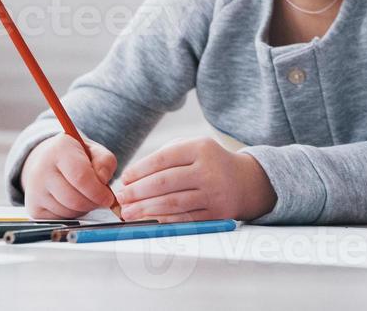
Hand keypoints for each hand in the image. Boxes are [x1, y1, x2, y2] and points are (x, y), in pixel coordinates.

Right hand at [20, 133, 118, 219]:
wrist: (48, 161)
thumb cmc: (77, 156)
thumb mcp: (95, 151)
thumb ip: (105, 162)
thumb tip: (102, 181)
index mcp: (59, 150)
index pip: (81, 177)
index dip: (98, 191)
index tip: (109, 198)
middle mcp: (41, 170)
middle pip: (74, 199)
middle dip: (93, 203)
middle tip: (101, 200)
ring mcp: (34, 191)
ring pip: (67, 212)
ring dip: (84, 209)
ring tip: (86, 197)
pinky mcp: (33, 208)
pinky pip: (59, 219)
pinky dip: (72, 216)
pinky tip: (73, 202)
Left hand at [117, 136, 277, 222]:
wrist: (245, 182)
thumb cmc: (210, 163)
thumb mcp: (194, 147)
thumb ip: (167, 155)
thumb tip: (133, 177)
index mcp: (201, 148)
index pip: (163, 158)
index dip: (140, 170)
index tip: (125, 178)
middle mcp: (209, 170)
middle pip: (165, 182)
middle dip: (137, 192)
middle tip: (121, 197)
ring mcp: (214, 193)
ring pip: (172, 203)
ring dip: (145, 209)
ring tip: (128, 211)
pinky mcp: (216, 213)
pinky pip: (183, 218)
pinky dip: (162, 220)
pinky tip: (148, 219)